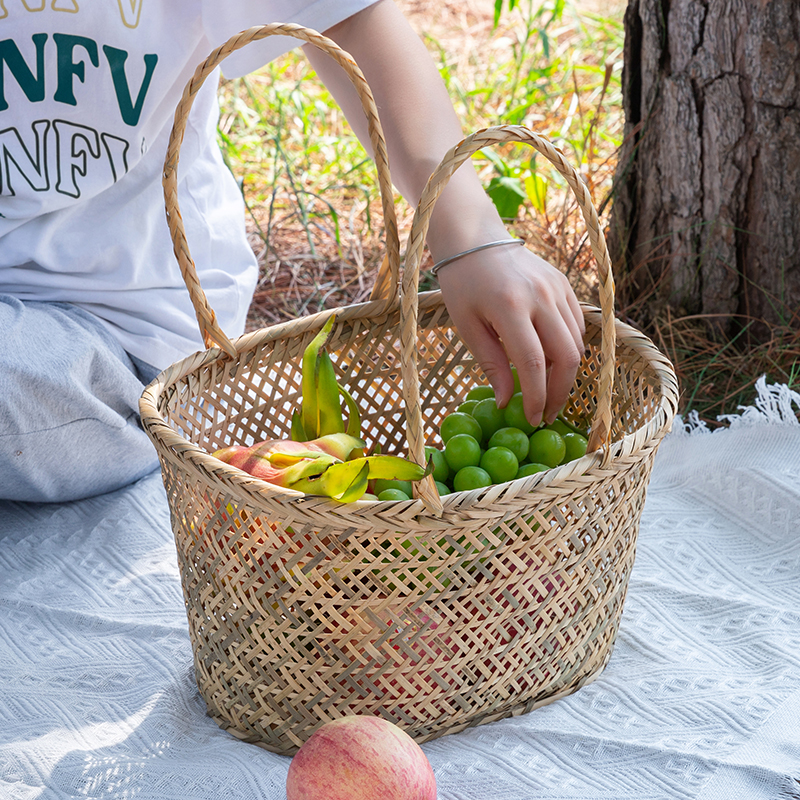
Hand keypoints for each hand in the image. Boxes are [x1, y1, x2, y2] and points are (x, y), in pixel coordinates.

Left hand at [436, 244, 585, 426]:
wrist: (476, 239)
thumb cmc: (463, 285)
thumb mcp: (467, 326)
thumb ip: (490, 364)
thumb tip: (506, 402)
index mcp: (510, 306)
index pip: (533, 362)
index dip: (536, 396)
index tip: (531, 420)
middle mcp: (541, 296)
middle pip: (567, 356)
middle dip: (560, 392)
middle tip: (546, 414)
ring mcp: (558, 288)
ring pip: (578, 343)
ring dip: (567, 374)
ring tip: (548, 393)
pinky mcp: (565, 284)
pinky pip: (577, 326)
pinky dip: (570, 349)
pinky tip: (553, 363)